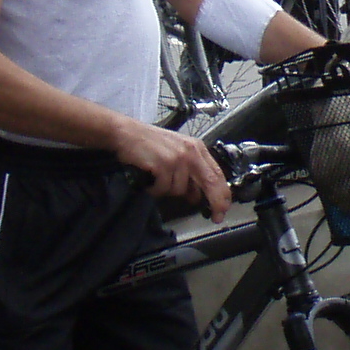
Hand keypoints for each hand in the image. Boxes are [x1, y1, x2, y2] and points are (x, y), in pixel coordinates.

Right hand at [113, 117, 229, 216]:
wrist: (126, 133)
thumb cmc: (150, 144)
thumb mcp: (177, 152)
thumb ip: (191, 171)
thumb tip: (196, 196)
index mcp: (197, 148)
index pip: (217, 174)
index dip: (223, 194)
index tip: (224, 208)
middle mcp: (190, 153)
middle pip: (210, 183)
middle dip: (215, 203)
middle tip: (216, 217)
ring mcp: (177, 158)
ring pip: (181, 190)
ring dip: (168, 190)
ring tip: (158, 178)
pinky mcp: (163, 165)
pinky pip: (163, 189)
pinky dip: (155, 189)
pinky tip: (150, 179)